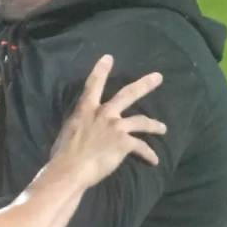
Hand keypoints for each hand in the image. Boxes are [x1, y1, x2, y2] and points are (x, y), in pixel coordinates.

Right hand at [49, 55, 165, 187]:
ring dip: (155, 125)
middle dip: (144, 84)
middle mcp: (104, 113)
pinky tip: (154, 161)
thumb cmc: (63, 154)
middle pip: (128, 94)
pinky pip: (141, 147)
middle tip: (158, 77)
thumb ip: (80, 125)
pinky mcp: (125, 143)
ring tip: (163, 129)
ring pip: (141, 121)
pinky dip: (149, 155)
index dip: (101, 70)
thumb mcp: (69, 131)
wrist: (71, 169)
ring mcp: (116, 127)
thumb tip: (83, 128)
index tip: (108, 58)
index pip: (93, 84)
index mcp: (85, 109)